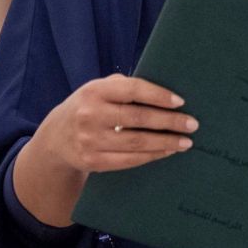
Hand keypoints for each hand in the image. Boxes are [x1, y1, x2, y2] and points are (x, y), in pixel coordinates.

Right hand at [33, 73, 198, 173]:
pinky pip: (128, 160)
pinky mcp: (91, 161)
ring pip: (136, 142)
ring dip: (165, 142)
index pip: (133, 90)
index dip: (159, 95)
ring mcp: (89, 140)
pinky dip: (151, 156)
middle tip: (192, 124)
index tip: (181, 101)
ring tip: (186, 142)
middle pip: (138, 118)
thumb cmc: (89, 106)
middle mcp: (90, 114)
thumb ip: (125, 86)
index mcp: (95, 90)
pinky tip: (167, 151)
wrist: (54, 137)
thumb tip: (164, 92)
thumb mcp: (99, 89)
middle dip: (170, 122)